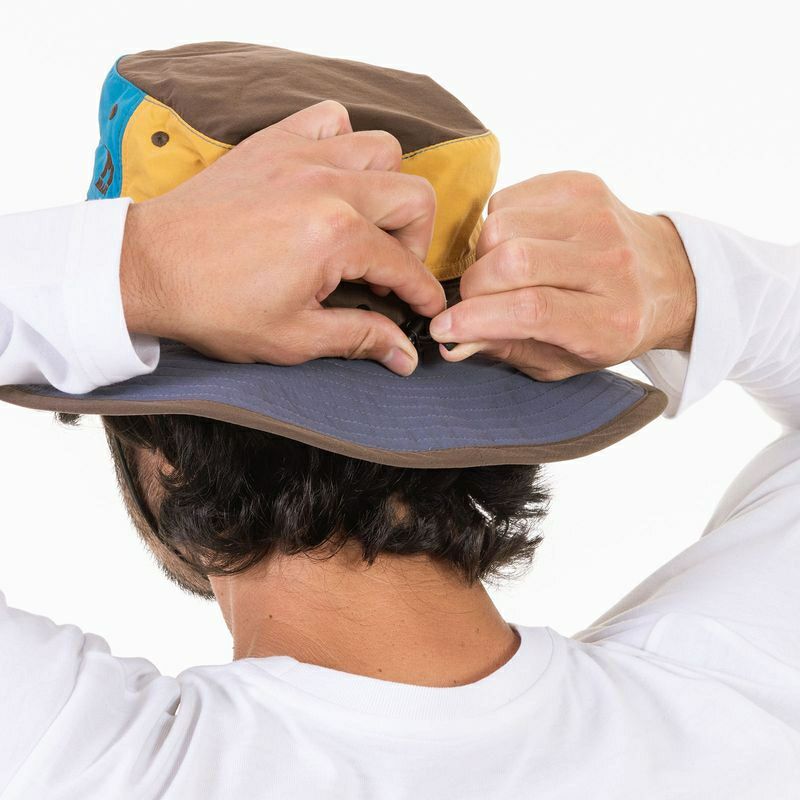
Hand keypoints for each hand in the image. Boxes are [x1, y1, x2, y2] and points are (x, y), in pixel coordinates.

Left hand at [120, 100, 444, 376]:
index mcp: (335, 236)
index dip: (423, 293)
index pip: (405, 264)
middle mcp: (327, 185)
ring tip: (366, 222)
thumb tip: (405, 355)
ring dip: (387, 188)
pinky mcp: (274, 142)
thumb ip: (360, 338)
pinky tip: (331, 178)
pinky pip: (331, 119)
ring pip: (382, 150)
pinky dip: (343, 143)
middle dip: (416, 241)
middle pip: (414, 197)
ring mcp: (300, 156)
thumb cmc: (213, 306)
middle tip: (391, 271)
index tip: (426, 307)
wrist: (148, 269)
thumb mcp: (294, 337)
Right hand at [428, 171, 695, 380]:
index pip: (532, 310)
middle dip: (474, 286)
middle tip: (474, 301)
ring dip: (484, 254)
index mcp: (610, 319)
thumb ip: (509, 349)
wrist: (666, 276)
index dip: (476, 318)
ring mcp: (598, 217)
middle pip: (513, 261)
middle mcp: (610, 264)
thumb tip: (453, 339)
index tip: (444, 327)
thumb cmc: (608, 325)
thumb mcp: (564, 360)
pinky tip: (517, 242)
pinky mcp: (583, 186)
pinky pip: (509, 199)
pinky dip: (498, 225)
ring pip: (503, 226)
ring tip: (501, 271)